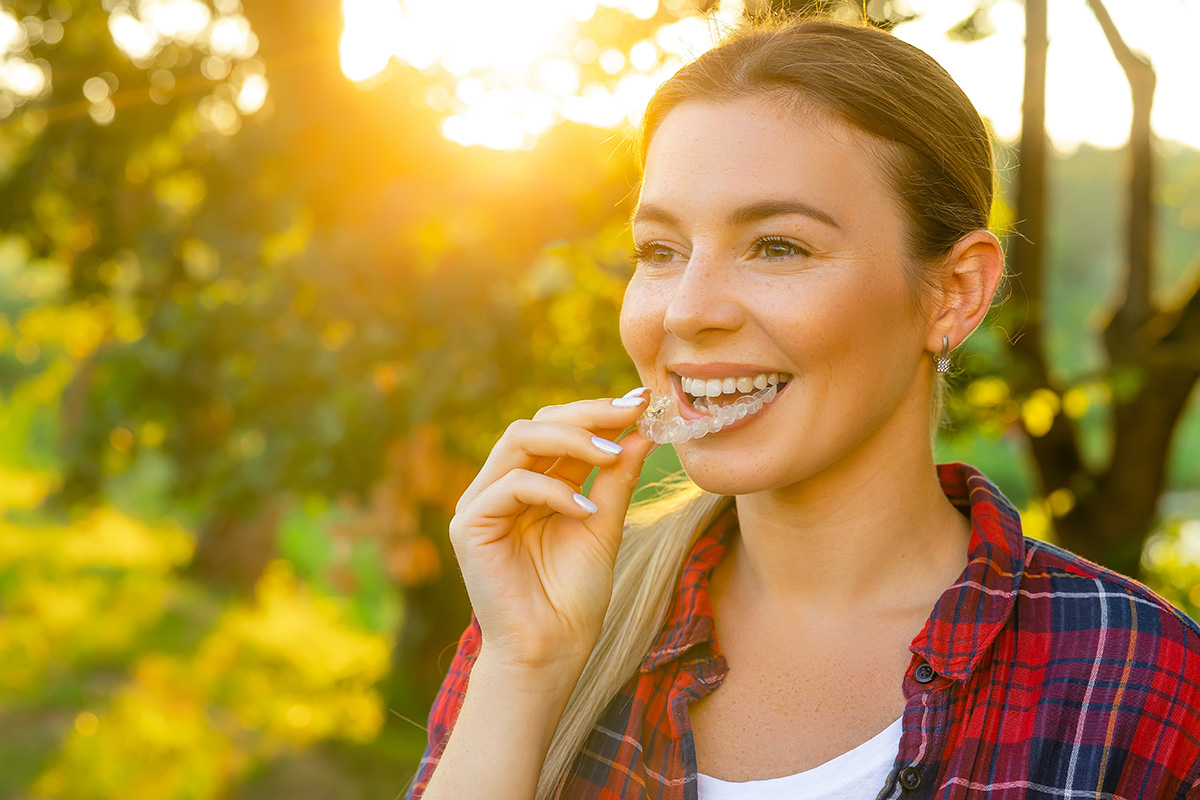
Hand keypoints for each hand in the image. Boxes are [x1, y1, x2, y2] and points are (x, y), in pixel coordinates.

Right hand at [448, 391, 655, 675]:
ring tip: (613, 455)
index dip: (597, 412)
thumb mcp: (604, 527)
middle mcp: (502, 486)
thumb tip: (641, 431)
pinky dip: (553, 491)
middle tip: (631, 411)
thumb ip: (616, 480)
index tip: (642, 401)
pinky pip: (511, 485)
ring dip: (572, 440)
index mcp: (533, 485)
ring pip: (519, 440)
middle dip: (587, 415)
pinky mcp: (468, 526)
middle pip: (537, 423)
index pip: (558, 429)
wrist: (551, 654)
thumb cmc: (574, 598)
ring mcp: (480, 503)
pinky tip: (586, 511)